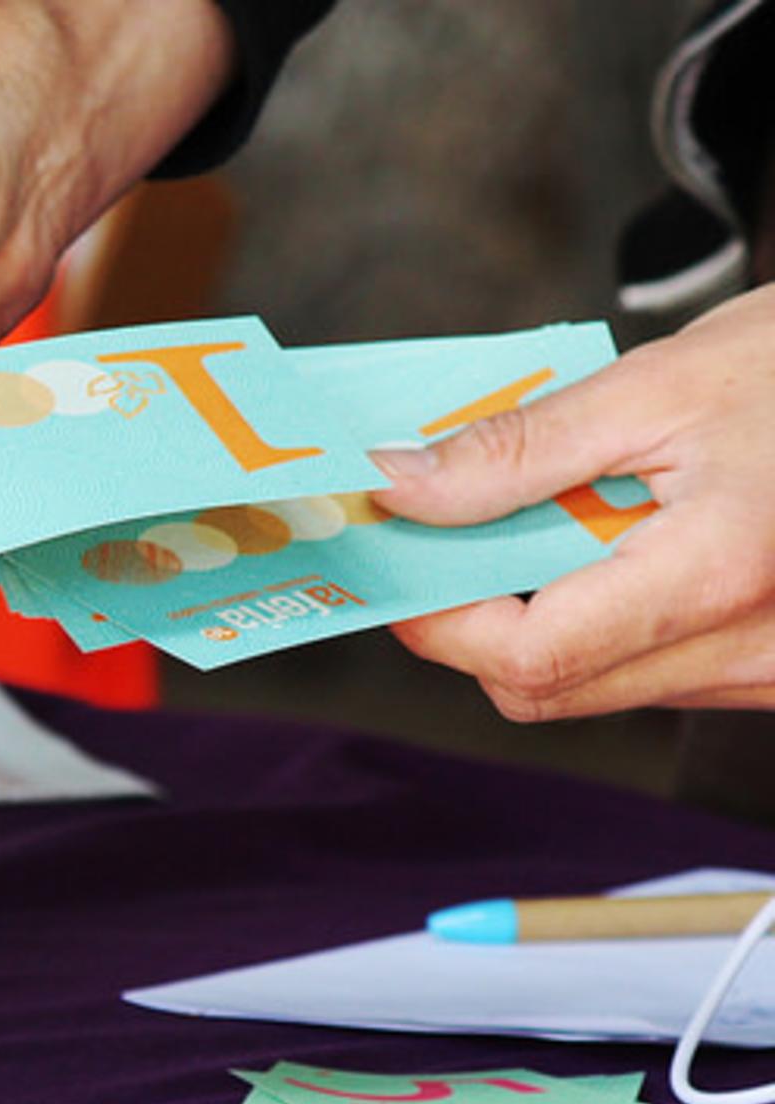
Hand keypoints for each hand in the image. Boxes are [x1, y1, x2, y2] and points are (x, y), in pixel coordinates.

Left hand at [372, 282, 774, 717]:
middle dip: (475, 620)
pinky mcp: (773, 668)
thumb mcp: (657, 385)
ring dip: (540, 617)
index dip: (438, 619)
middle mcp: (753, 652)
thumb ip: (516, 449)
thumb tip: (400, 487)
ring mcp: (770, 673)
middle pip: (550, 688)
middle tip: (445, 534)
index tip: (398, 560)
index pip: (529, 657)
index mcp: (718, 576)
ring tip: (543, 522)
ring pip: (598, 684)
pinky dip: (603, 616)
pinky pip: (654, 668)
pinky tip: (611, 542)